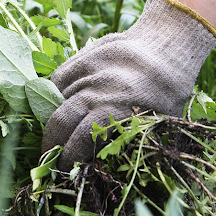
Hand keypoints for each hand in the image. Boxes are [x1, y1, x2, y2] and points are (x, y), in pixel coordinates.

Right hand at [41, 0, 215, 170]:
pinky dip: (53, 95)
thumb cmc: (167, 92)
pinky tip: (58, 107)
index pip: (81, 139)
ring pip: (55, 99)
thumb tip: (105, 166)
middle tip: (48, 157)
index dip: (69, 158)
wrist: (167, 45)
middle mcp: (98, 89)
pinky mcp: (82, 56)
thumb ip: (131, 141)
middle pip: (61, 120)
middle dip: (50, 144)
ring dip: (52, 120)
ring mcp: (88, 70)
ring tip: (54, 135)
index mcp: (119, 108)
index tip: (64, 170)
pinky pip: (57, 79)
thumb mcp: (158, 122)